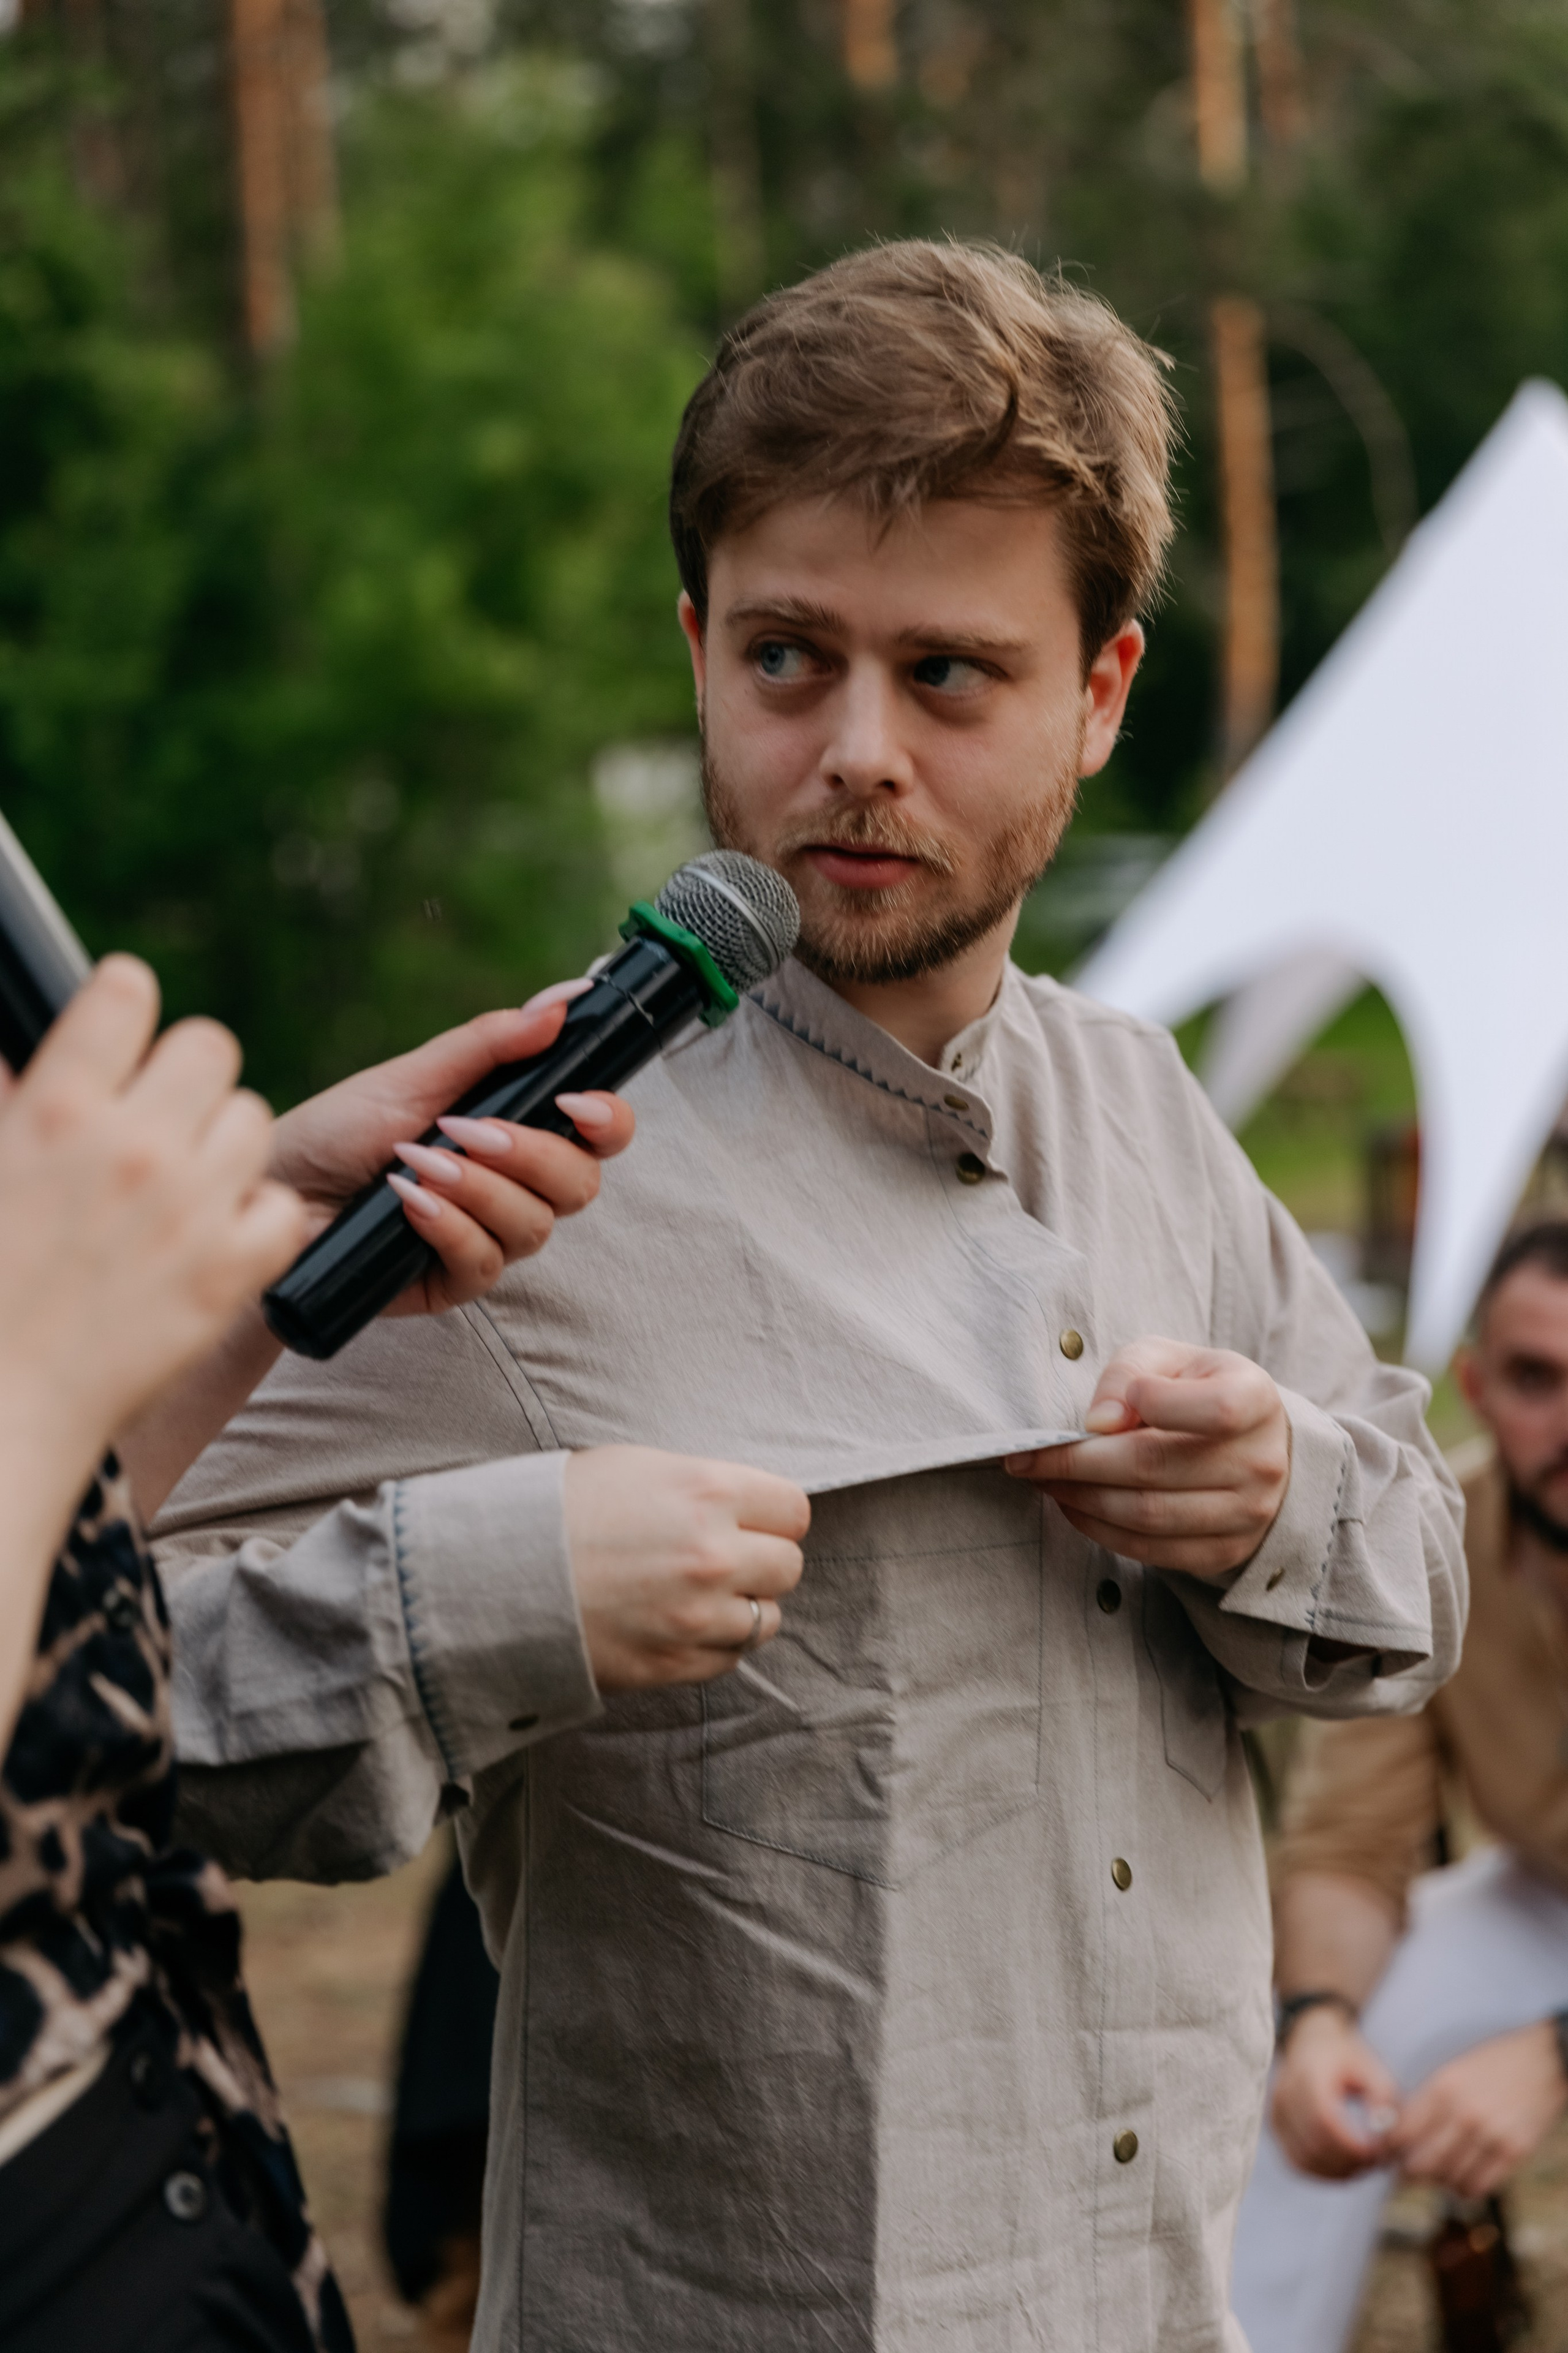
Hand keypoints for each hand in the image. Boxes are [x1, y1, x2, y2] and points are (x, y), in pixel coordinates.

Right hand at [0, 957, 305, 1469]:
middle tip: (161, 1123)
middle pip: (210, 1047)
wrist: (3, 1404)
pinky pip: (278, 1208)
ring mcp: (192, 1207)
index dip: (127, 1009)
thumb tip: (17, 1057)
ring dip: (224, 1146)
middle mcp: (132, 1145)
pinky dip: (257, 1222)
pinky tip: (216, 1242)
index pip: (126, 992)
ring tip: (186, 1188)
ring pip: (252, 1121)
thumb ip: (15, 1101)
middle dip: (187, 1079)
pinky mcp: (234, 1270)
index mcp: (55, 1107)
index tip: (123, 1038)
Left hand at [267, 983, 634, 1318]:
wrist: (273, 1189)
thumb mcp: (414, 1075)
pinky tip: (410, 1204)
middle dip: (532, 1155)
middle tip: (467, 1131)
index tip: (574, 1102)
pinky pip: (484, 1263)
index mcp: (517, 1130)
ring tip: (420, 1164)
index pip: (599, 1135)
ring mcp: (487, 1237)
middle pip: (579, 1184)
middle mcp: (514, 1187)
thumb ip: (493, 1042)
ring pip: (535, 1227)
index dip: (608, 1121)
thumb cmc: (338, 1130)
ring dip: (480, 1190)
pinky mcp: (453, 1281)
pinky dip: (450, 1228)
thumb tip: (563, 999)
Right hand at [564, 1448, 810, 1689]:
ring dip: (741, 1606)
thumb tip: (744, 1507)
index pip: (793, 1510)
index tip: (752, 1519)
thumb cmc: (558, 1507)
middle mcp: (713, 1555)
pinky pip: (729, 1658)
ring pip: (766, 1618)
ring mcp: (696, 1616)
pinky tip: (677, 1623)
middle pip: (787, 1566)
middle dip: (761, 1561)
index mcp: (707, 1492)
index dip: (772, 1515)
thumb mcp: (636, 1468)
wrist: (492, 1572)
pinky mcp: (672, 1664)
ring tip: (696, 1594)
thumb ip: (702, 1487)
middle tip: (722, 1557)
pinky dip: (714, 1643)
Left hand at [1004, 1337, 1290, 1576]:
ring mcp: (1247, 1515)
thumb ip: (1129, 1373)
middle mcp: (1260, 1462)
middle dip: (1077, 1463)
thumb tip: (1098, 1423)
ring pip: (1147, 1516)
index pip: (1214, 1410)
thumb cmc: (1196, 1389)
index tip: (1100, 1409)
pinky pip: (1151, 1551)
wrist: (1250, 1445)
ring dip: (1080, 1499)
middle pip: (1155, 1467)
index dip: (1153, 1404)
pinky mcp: (1224, 1553)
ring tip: (1043, 1479)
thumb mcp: (1166, 1359)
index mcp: (1255, 1399)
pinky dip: (1100, 1529)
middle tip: (1026, 1457)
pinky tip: (1073, 1504)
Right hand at [1271, 2006, 1401, 2179]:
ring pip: (1303, 2158)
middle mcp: (1285, 2093)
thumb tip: (1382, 2137)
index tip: (1376, 2153)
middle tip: (1376, 2162)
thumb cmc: (1347, 2058)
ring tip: (1363, 2165)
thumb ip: (1382, 2099)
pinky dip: (1322, 2171)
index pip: (1323, 2120)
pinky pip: (1296, 2161)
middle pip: (1313, 2144)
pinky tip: (1345, 2167)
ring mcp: (1276, 2111)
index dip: (1349, 2144)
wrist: (1313, 2042)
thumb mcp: (1372, 2069)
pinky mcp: (1276, 2127)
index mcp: (1309, 2073)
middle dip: (1347, 2161)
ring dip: (1336, 2171)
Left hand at [1389, 2021, 1567, 2198]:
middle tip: (1403, 2173)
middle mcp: (1464, 2114)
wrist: (1543, 2060)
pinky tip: (1462, 2178)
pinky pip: (1480, 2186)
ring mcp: (1491, 2135)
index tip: (1384, 2154)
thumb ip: (1427, 2100)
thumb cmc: (1492, 2063)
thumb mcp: (1452, 2069)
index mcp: (1443, 2087)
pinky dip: (1465, 2188)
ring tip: (1436, 2174)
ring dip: (1438, 2182)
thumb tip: (1399, 2129)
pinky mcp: (1515, 2152)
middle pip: (1422, 2163)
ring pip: (1449, 2180)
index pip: (1402, 2132)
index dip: (1388, 2149)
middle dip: (1407, 2173)